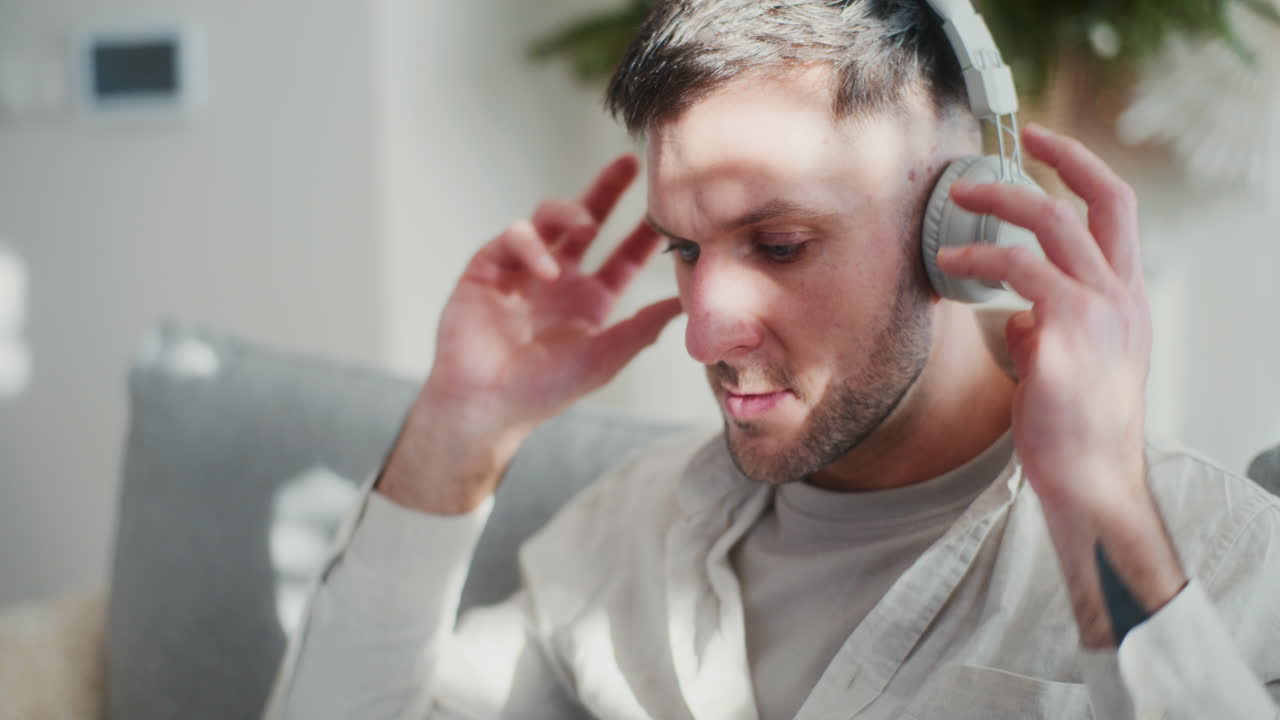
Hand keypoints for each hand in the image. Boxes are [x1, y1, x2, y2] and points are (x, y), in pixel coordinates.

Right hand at [381, 155, 681, 512]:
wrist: (487, 405)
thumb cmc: (545, 390)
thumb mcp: (606, 356)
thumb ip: (644, 326)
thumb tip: (688, 303)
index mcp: (590, 300)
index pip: (624, 257)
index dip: (644, 234)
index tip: (669, 210)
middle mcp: (559, 279)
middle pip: (586, 222)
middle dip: (606, 190)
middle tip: (631, 163)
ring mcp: (522, 270)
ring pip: (548, 218)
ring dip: (569, 212)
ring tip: (586, 225)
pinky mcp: (488, 267)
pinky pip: (513, 237)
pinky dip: (531, 244)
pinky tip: (546, 269)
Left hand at [938, 123, 1148, 513]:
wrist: (1091, 481)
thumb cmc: (1077, 428)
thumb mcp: (1074, 364)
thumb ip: (1050, 329)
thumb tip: (1019, 315)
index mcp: (1127, 298)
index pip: (1117, 207)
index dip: (1079, 164)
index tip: (1040, 140)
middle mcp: (1121, 297)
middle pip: (1086, 203)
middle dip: (1031, 171)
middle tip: (972, 176)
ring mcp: (1098, 313)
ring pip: (1050, 226)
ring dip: (996, 206)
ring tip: (952, 211)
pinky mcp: (1064, 336)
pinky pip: (1018, 273)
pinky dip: (980, 260)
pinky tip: (950, 268)